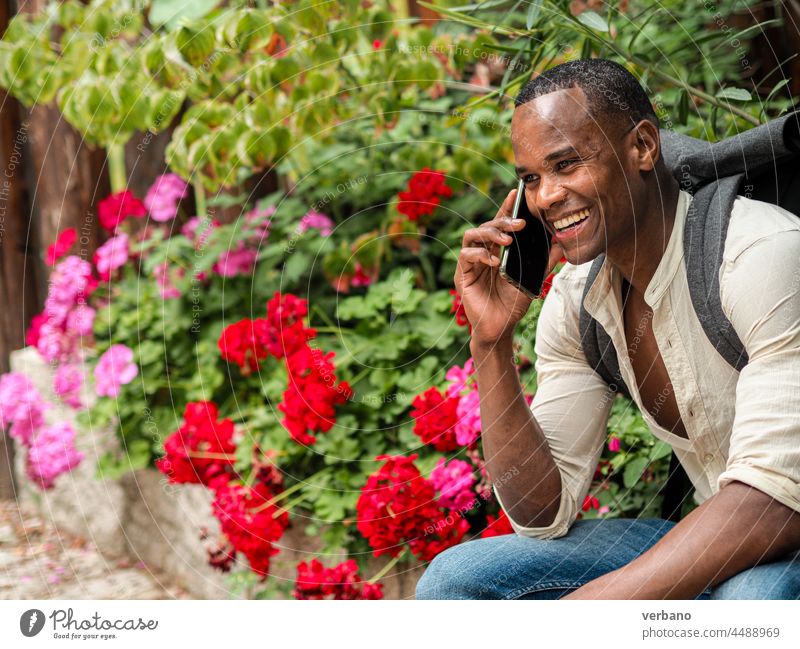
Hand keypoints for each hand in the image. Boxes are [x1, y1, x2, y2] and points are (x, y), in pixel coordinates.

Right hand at [454, 188, 563, 346]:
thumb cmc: (513, 304)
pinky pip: (467, 255)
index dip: (506, 209)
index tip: (516, 195)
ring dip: (490, 234)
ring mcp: (471, 262)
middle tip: (520, 224)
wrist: (500, 328)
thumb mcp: (532, 279)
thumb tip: (562, 244)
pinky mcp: (463, 274)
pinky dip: (481, 254)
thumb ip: (544, 262)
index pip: (501, 224)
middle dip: (503, 221)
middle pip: (487, 226)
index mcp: (498, 250)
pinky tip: (494, 261)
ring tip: (507, 242)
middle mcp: (483, 252)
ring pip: (473, 235)